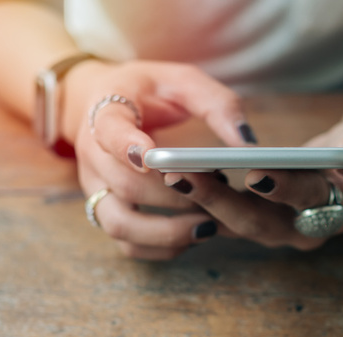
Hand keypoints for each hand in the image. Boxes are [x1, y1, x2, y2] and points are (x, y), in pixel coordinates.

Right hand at [66, 60, 255, 259]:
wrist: (104, 105)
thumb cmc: (151, 92)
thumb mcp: (183, 82)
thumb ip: (217, 105)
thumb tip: (249, 144)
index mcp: (106, 112)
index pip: (108, 131)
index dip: (127, 146)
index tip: (149, 157)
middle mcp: (93, 155)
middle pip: (125, 185)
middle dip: (173, 196)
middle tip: (215, 194)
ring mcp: (96, 189)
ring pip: (120, 224)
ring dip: (166, 232)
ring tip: (208, 226)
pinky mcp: (106, 212)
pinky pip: (128, 244)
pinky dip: (161, 248)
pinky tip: (194, 237)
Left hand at [162, 117, 342, 249]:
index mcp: (336, 215)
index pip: (306, 203)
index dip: (282, 188)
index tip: (254, 173)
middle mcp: (301, 230)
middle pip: (257, 221)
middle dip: (219, 198)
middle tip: (183, 174)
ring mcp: (276, 229)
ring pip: (233, 221)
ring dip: (201, 198)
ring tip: (169, 172)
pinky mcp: (256, 220)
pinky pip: (223, 215)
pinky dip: (199, 199)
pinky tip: (173, 178)